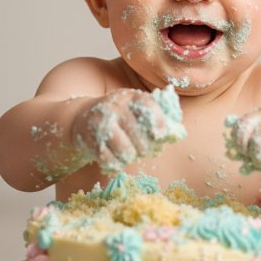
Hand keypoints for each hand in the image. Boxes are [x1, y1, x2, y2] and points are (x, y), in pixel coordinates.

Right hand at [71, 85, 185, 172]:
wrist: (81, 118)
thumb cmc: (119, 117)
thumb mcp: (136, 109)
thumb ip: (158, 117)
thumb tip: (179, 134)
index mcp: (131, 96)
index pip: (150, 108)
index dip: (160, 125)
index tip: (161, 136)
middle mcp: (116, 106)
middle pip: (142, 138)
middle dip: (145, 148)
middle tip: (142, 148)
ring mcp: (102, 123)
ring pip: (127, 152)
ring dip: (130, 157)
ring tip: (127, 151)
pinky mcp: (90, 140)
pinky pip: (111, 161)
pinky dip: (116, 164)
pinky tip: (115, 158)